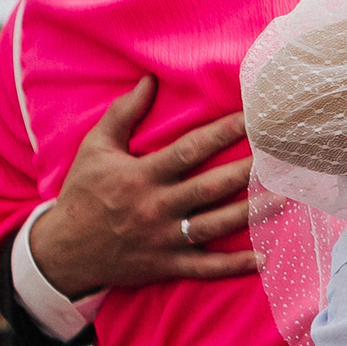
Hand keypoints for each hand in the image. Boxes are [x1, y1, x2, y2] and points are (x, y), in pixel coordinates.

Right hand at [25, 77, 262, 295]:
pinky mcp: (166, 265)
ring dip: (253, 213)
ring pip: (216, 224)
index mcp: (141, 175)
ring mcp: (163, 239)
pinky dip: (235, 265)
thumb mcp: (96, 149)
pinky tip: (265, 257)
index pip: (190, 150)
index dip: (222, 132)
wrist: (61, 251)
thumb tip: (149, 78)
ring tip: (285, 197)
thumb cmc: (83, 193)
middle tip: (282, 158)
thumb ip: (123, 113)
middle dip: (248, 171)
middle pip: (211, 187)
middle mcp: (156, 207)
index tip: (253, 118)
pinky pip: (206, 267)